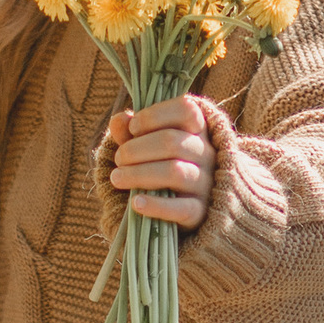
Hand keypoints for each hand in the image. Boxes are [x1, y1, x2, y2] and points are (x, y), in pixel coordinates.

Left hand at [105, 94, 216, 231]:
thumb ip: (131, 132)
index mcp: (197, 130)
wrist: (179, 210)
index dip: (155, 115)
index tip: (133, 127)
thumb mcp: (145, 146)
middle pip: (173, 142)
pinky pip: (182, 208)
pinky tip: (135, 203)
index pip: (186, 110)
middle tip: (118, 158)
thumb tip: (118, 120)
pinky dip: (156, 206)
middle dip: (136, 149)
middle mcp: (206, 154)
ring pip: (175, 172)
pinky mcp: (201, 212)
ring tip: (117, 178)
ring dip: (139, 174)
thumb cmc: (159, 166)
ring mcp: (206, 183)